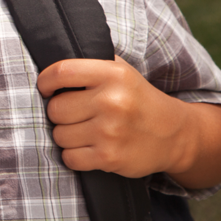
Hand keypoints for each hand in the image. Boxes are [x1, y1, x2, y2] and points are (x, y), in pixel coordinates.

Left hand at [36, 57, 190, 178]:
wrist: (175, 135)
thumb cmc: (138, 100)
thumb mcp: (122, 71)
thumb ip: (90, 63)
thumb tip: (52, 63)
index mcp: (113, 74)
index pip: (61, 72)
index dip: (46, 81)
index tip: (46, 89)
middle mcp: (112, 101)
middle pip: (56, 109)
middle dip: (59, 114)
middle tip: (76, 115)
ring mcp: (110, 131)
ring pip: (59, 135)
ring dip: (66, 136)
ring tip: (85, 132)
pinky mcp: (109, 157)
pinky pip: (70, 158)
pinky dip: (74, 156)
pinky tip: (88, 148)